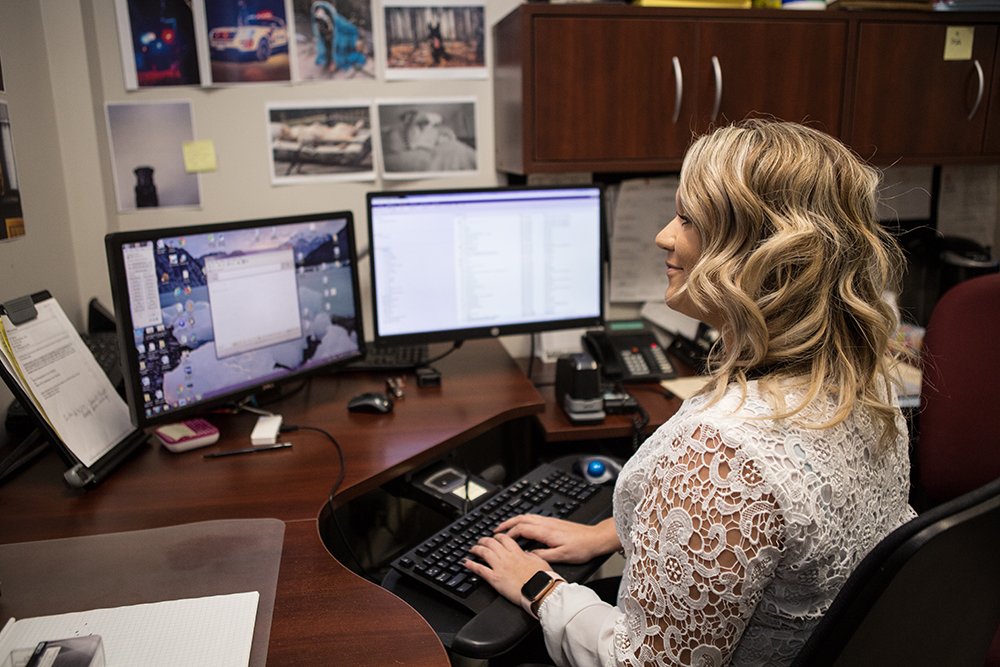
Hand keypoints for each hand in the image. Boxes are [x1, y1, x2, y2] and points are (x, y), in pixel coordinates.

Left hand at [464, 533, 550, 605]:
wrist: (540, 591)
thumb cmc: (542, 579)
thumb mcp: (540, 561)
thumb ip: (530, 555)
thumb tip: (526, 553)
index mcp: (518, 553)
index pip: (504, 539)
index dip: (497, 536)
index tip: (494, 537)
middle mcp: (507, 558)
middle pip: (491, 543)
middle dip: (484, 540)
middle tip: (480, 541)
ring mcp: (500, 567)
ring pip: (484, 553)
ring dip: (476, 549)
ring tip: (472, 549)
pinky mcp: (495, 579)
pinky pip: (480, 569)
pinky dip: (471, 565)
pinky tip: (466, 562)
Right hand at [496, 515, 619, 564]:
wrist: (595, 538)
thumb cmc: (581, 548)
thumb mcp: (561, 556)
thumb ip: (543, 555)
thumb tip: (529, 554)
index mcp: (546, 531)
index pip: (522, 529)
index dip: (509, 534)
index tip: (501, 539)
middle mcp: (546, 523)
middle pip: (521, 518)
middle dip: (507, 523)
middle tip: (496, 530)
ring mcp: (550, 521)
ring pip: (527, 516)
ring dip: (514, 520)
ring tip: (506, 527)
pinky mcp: (554, 522)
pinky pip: (533, 518)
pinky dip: (523, 521)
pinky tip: (523, 527)